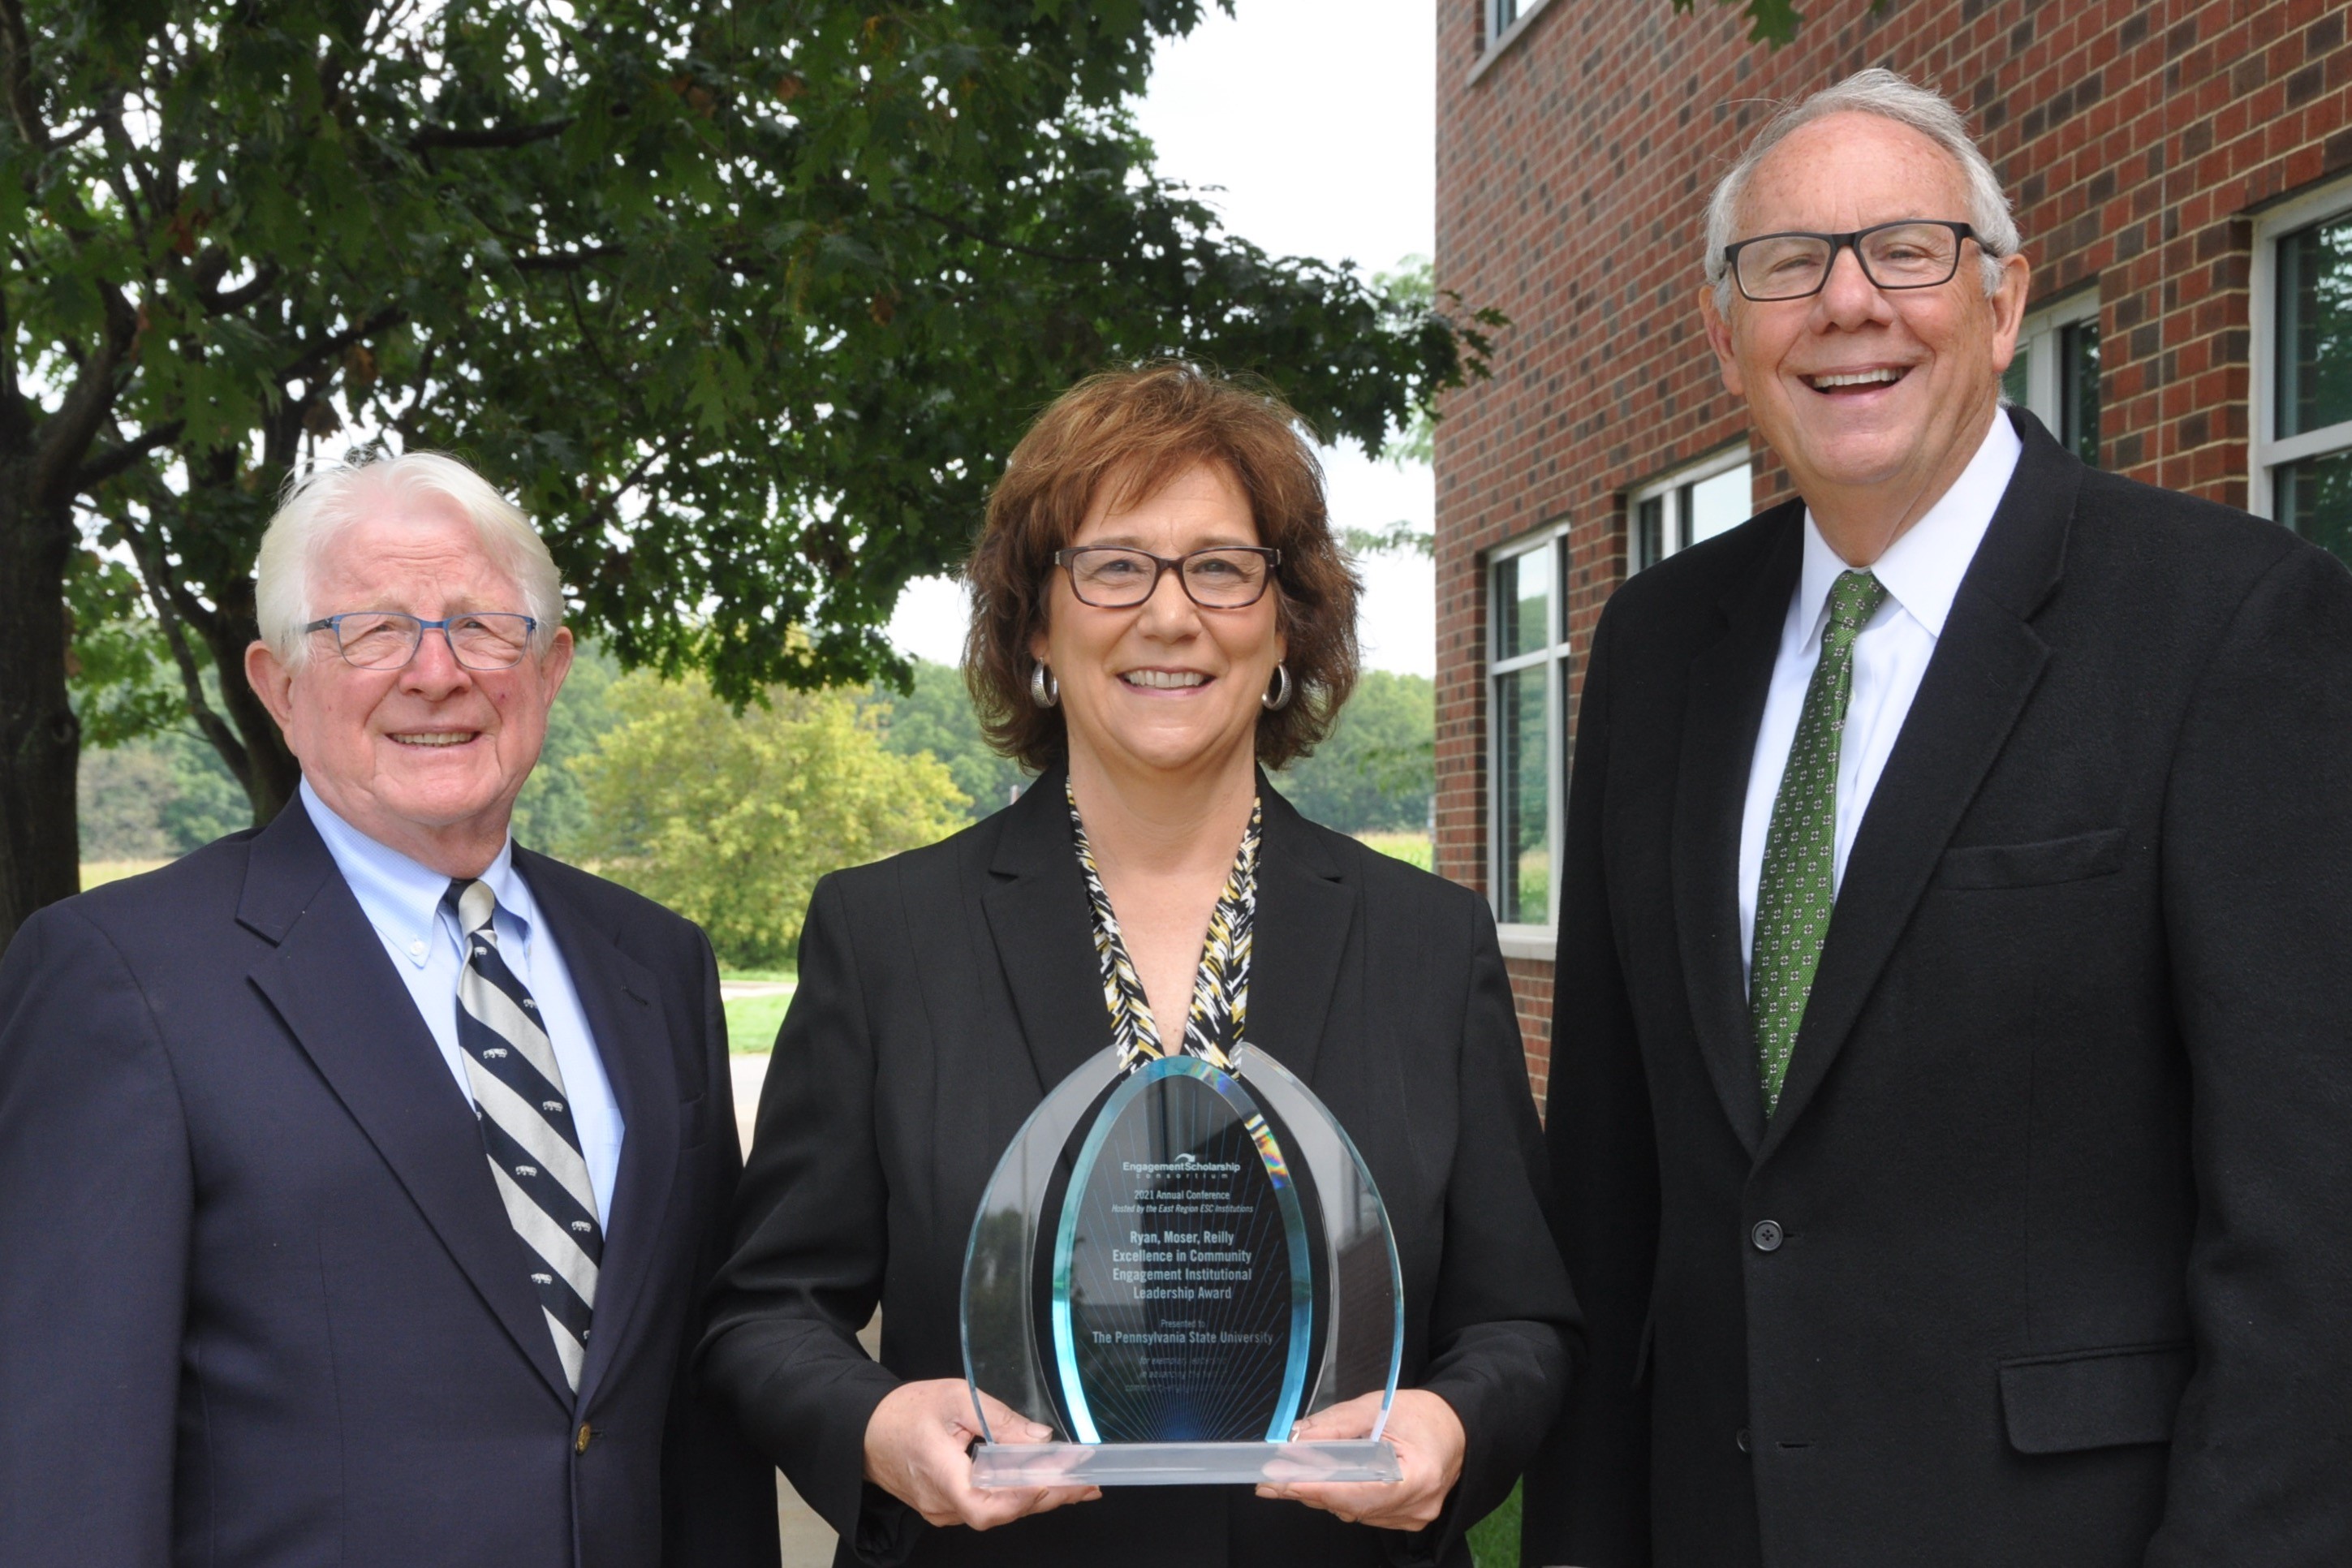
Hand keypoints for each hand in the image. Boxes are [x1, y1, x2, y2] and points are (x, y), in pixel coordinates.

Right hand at [861, 1379, 1100, 1530]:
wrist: (865, 1431)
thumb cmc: (904, 1412)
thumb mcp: (954, 1398)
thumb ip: (999, 1418)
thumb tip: (1040, 1437)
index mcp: (941, 1474)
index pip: (987, 1505)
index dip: (1024, 1498)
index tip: (1058, 1480)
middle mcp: (942, 1503)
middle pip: (1000, 1512)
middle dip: (1046, 1498)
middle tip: (1084, 1484)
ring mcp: (942, 1511)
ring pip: (996, 1512)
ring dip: (1035, 1498)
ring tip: (1073, 1484)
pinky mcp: (945, 1508)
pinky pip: (986, 1507)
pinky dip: (1015, 1497)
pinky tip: (1038, 1484)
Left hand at [1255, 1389, 1465, 1531]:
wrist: (1456, 1428)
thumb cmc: (1422, 1414)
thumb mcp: (1376, 1407)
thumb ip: (1334, 1426)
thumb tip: (1295, 1440)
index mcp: (1418, 1475)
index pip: (1360, 1492)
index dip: (1318, 1488)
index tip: (1283, 1482)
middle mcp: (1418, 1505)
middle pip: (1352, 1506)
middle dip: (1308, 1491)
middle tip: (1270, 1480)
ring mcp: (1413, 1518)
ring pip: (1353, 1513)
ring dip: (1320, 1496)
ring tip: (1288, 1479)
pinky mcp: (1406, 1520)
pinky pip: (1363, 1513)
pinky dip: (1339, 1499)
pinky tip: (1320, 1484)